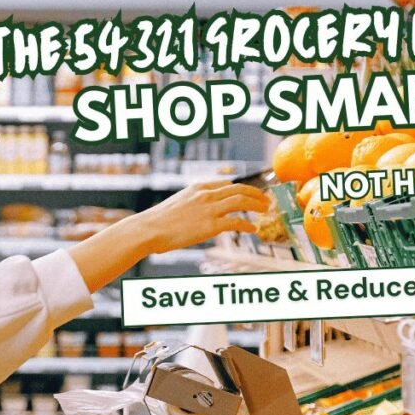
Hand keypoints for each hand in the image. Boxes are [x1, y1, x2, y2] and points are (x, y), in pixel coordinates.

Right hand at [69, 180, 270, 291]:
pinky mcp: (211, 225)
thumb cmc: (158, 221)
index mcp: (198, 188)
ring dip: (257, 205)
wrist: (149, 229)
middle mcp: (206, 194)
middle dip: (256, 193)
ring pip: (242, 201)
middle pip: (239, 189)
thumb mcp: (177, 204)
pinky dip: (247, 226)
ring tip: (265, 209)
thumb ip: (192, 204)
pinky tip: (252, 230)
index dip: (242, 188)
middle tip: (266, 198)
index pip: (226, 184)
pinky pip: (236, 223)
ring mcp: (209, 209)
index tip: (250, 192)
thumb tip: (199, 212)